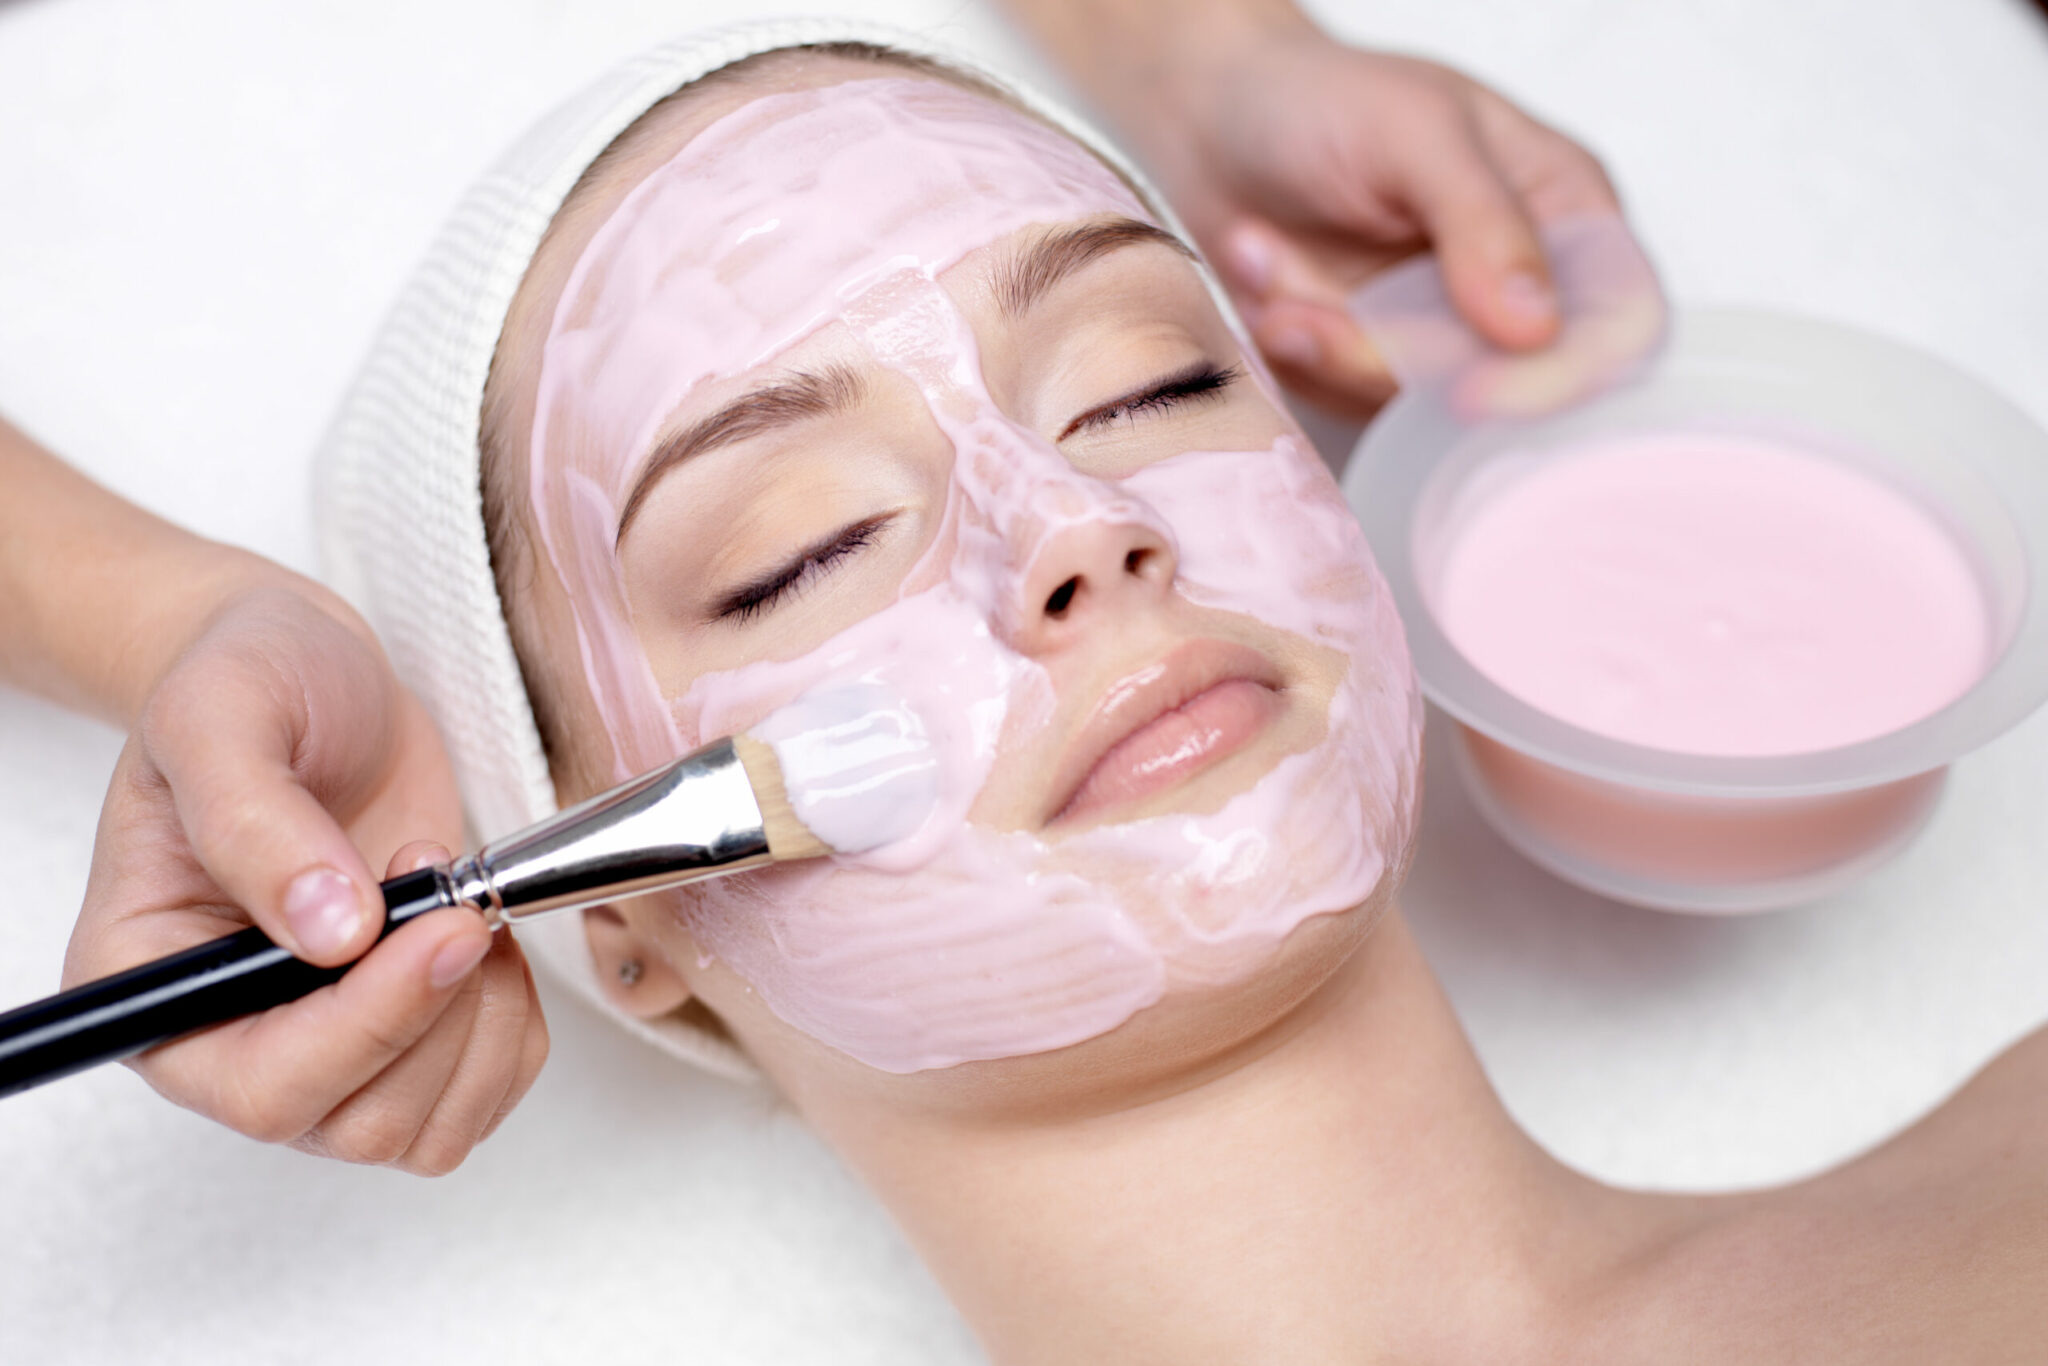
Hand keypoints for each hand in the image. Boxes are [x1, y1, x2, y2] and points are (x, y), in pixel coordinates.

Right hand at [63, 583, 547, 1174]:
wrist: (316, 673)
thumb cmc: (249, 684)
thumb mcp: (220, 716)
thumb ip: (255, 822)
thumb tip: (329, 934)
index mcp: (152, 992)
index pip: (262, 1085)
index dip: (368, 1027)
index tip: (442, 930)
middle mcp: (228, 1044)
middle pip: (358, 1121)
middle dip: (440, 1015)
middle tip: (454, 897)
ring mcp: (322, 1050)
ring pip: (428, 1126)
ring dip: (484, 1021)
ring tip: (461, 902)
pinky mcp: (403, 1036)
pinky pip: (482, 1094)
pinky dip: (514, 1027)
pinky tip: (487, 937)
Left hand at [1122, 30, 1622, 415]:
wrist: (1208, 117)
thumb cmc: (1320, 99)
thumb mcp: (1413, 131)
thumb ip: (1481, 221)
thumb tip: (1535, 327)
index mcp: (1566, 214)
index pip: (1616, 328)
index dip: (1558, 378)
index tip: (1469, 393)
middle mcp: (1516, 285)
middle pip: (1498, 384)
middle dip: (1384, 353)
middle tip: (1297, 309)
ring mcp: (1440, 334)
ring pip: (1410, 402)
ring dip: (1320, 341)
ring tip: (1259, 253)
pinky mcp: (1371, 366)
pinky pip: (1344, 398)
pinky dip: (1292, 345)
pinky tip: (1259, 270)